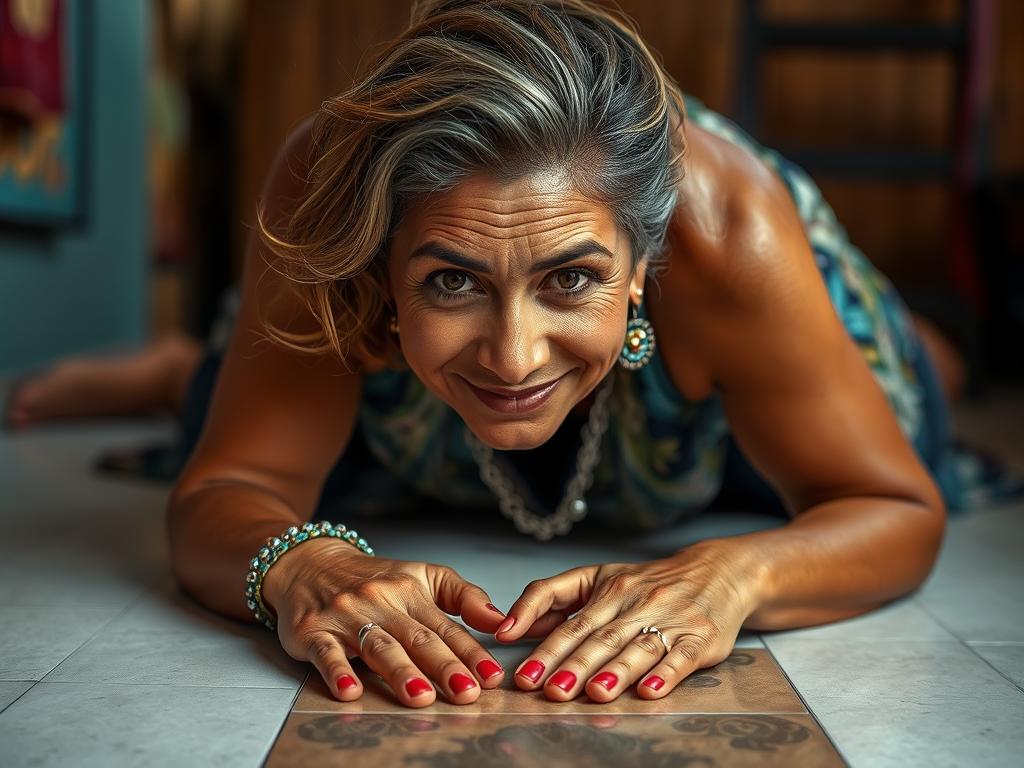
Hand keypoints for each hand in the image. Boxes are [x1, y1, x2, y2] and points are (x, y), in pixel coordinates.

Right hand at [262, 537, 508, 707]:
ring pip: (378, 646)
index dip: (471, 652)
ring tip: (422, 696)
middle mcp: (381, 603)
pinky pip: (326, 653)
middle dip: (444, 666)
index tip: (492, 677)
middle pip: (417, 639)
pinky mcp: (313, 631)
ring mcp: (346, 617)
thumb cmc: (374, 578)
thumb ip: (463, 597)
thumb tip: (500, 621)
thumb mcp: (422, 576)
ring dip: (401, 672)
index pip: (446, 627)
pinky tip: (350, 690)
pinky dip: (338, 671)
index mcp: (411, 593)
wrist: (310, 563)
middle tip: (467, 692)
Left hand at [495, 541, 755, 701]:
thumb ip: (549, 597)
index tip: (526, 674)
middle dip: (574, 665)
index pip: (573, 623)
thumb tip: (507, 626)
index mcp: (609, 591)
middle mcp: (638, 604)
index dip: (547, 648)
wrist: (716, 571)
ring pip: (638, 648)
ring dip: (615, 672)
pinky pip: (681, 658)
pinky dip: (665, 675)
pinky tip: (649, 690)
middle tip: (550, 690)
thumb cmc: (647, 581)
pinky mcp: (701, 640)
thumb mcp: (596, 577)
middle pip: (602, 638)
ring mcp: (671, 621)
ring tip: (594, 693)